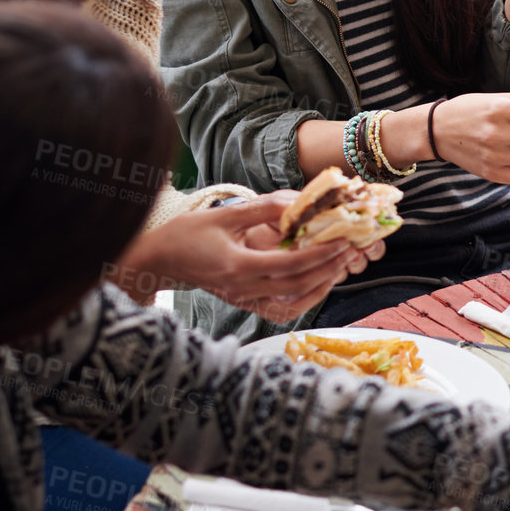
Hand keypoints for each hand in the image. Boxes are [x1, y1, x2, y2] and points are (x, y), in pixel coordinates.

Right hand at [118, 193, 382, 321]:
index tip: (343, 241)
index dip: (319, 254)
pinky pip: (280, 308)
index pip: (289, 264)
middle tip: (351, 250)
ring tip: (341, 264)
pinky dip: (303, 297)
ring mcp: (243, 300)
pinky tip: (318, 282)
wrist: (158, 261)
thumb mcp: (224, 215)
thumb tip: (299, 202)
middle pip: (297, 285)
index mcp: (238, 266)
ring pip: (292, 299)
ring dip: (320, 283)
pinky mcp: (244, 303)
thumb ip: (262, 209)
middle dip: (328, 268)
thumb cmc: (186, 234)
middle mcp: (243, 288)